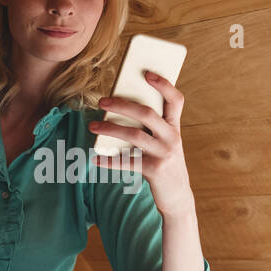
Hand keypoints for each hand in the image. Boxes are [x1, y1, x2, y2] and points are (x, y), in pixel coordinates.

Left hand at [89, 70, 194, 216]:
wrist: (177, 197)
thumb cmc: (164, 163)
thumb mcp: (164, 143)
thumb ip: (150, 128)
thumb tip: (118, 110)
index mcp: (175, 127)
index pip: (176, 100)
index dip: (164, 85)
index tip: (147, 73)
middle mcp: (172, 138)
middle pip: (147, 113)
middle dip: (122, 105)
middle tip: (102, 102)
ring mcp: (165, 154)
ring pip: (134, 135)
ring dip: (110, 128)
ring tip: (93, 126)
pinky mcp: (155, 170)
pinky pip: (127, 162)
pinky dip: (109, 161)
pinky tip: (96, 158)